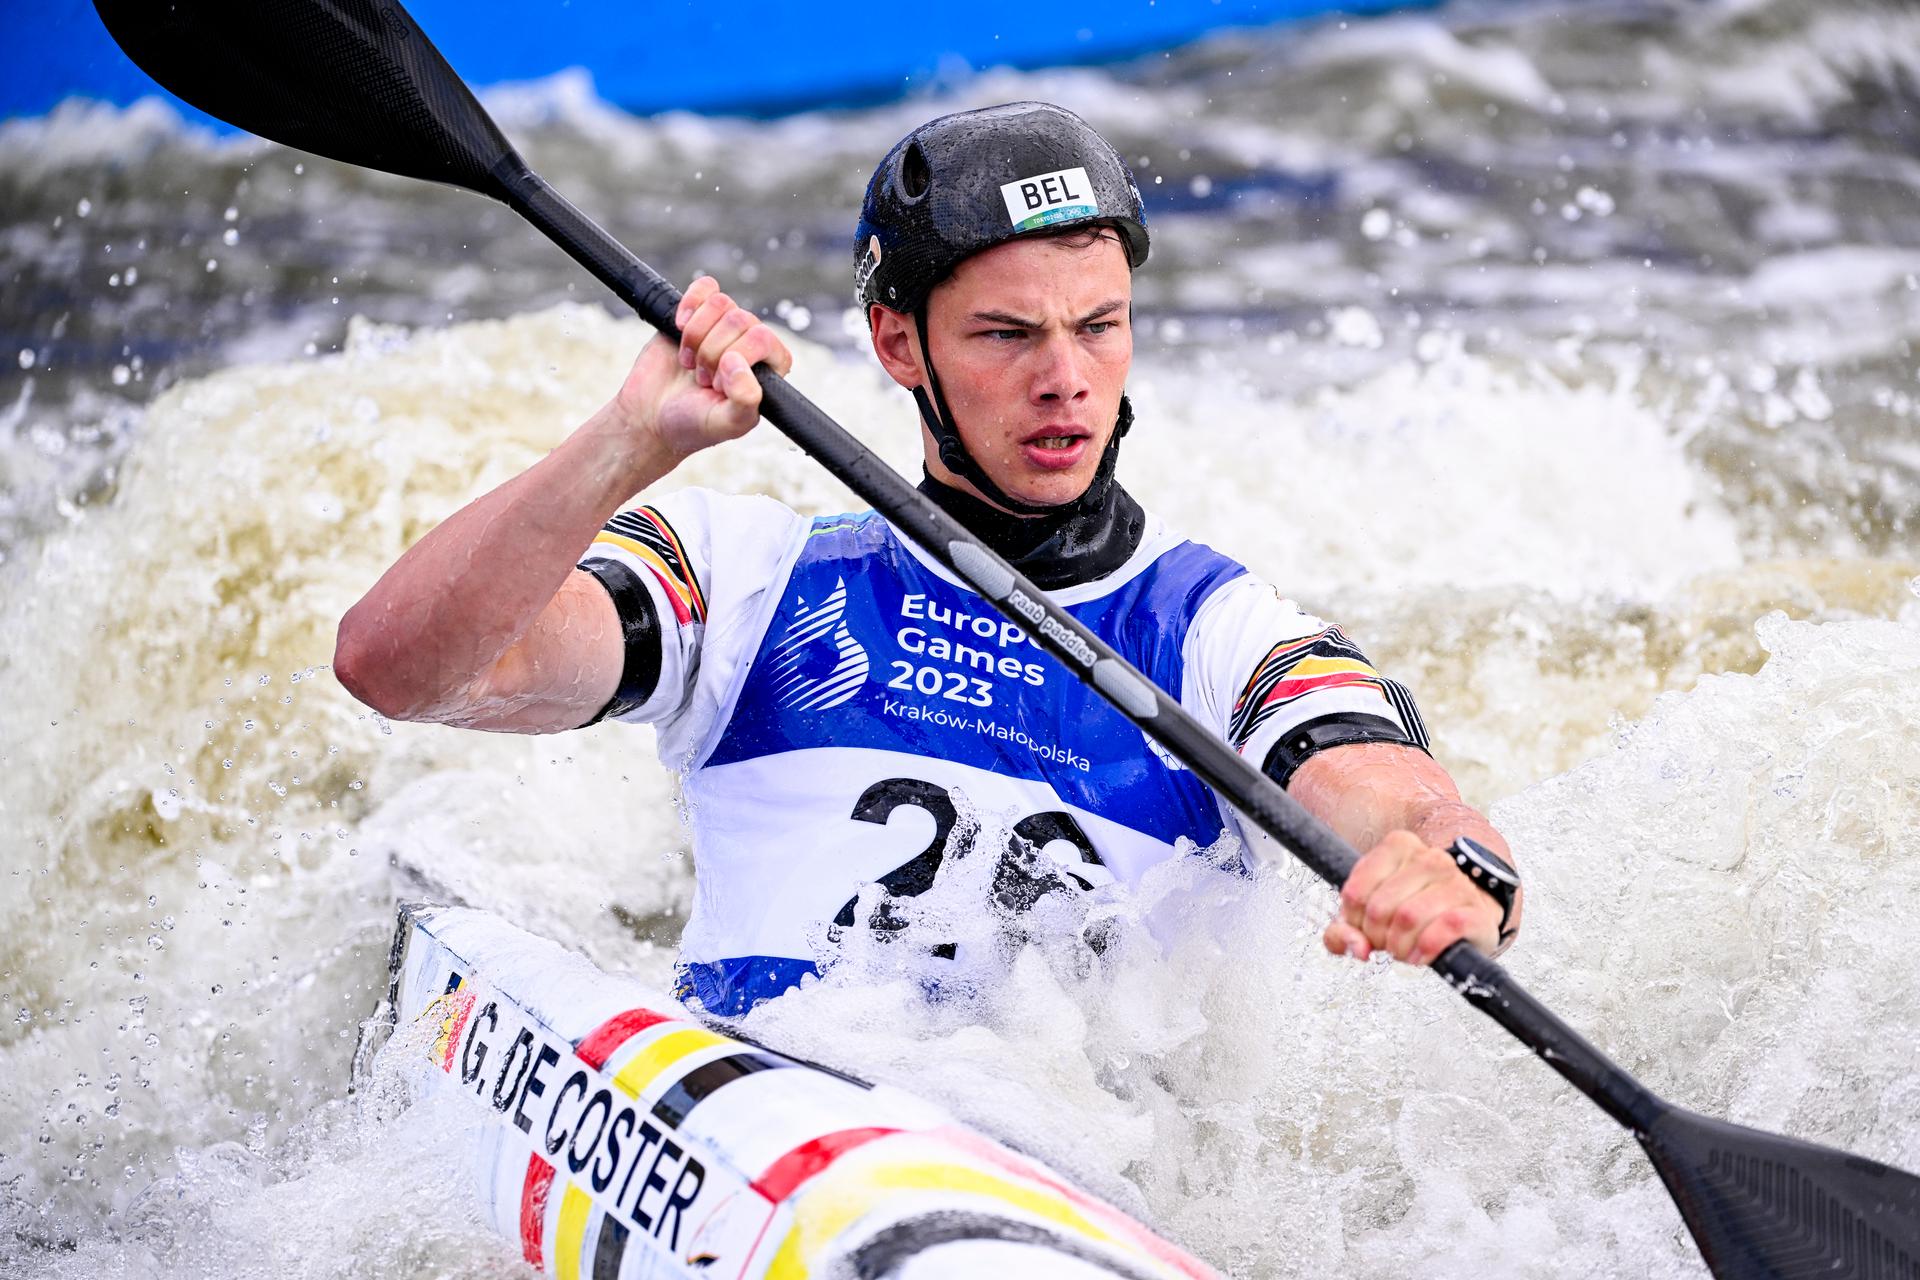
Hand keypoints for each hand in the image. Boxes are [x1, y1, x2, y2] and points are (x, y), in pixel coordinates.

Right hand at [610, 276, 793, 459]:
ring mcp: (724, 327)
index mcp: (768, 369)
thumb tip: (739, 363)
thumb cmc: (692, 425)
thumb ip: (745, 401)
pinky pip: (706, 287)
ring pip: (720, 303)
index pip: (763, 339)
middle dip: (711, 351)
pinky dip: (689, 305)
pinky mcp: (698, 313)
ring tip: (691, 363)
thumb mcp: (725, 424)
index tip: (717, 384)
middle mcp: (750, 344)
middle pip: (739, 319)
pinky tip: (679, 328)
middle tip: (701, 378)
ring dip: (696, 335)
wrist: (650, 417)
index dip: (735, 357)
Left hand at [1323, 830, 1501, 964]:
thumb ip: (1344, 931)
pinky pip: (1445, 928)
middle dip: (1377, 937)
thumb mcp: (1369, 915)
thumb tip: (1356, 948)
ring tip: (1403, 951)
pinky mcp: (1476, 910)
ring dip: (1399, 946)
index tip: (1365, 929)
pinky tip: (1421, 956)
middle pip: (1380, 907)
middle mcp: (1429, 857)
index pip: (1355, 892)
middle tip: (1386, 945)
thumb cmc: (1411, 913)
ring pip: (1409, 917)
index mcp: (1398, 846)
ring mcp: (1456, 881)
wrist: (1465, 919)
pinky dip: (1425, 949)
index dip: (1354, 921)